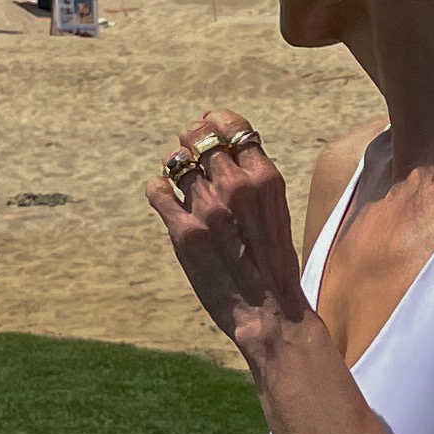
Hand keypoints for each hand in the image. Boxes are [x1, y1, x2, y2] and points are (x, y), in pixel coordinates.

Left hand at [147, 116, 309, 351]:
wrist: (267, 312)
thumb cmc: (274, 262)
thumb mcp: (275, 210)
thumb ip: (253, 178)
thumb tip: (225, 145)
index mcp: (265, 179)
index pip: (233, 126)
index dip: (218, 121)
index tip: (211, 123)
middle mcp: (235, 187)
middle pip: (200, 138)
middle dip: (192, 138)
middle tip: (190, 146)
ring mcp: (207, 209)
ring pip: (177, 162)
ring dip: (176, 165)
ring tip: (180, 177)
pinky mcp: (184, 232)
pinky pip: (157, 189)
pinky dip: (159, 187)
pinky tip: (166, 195)